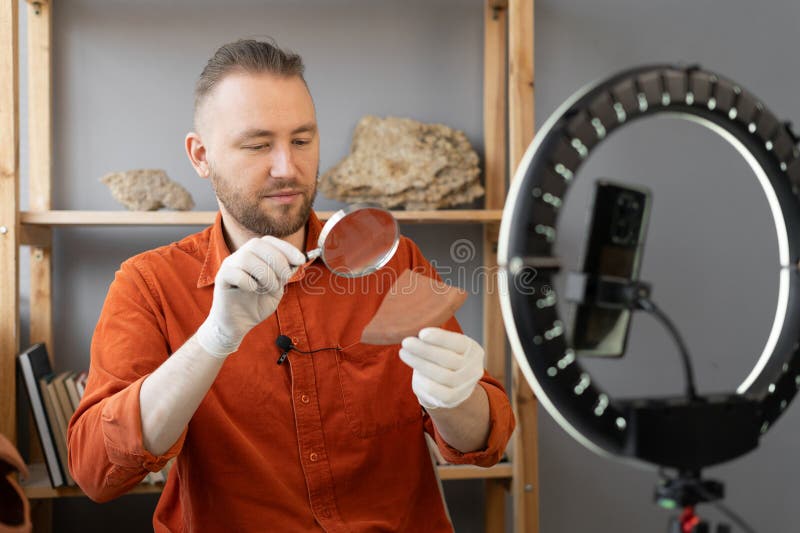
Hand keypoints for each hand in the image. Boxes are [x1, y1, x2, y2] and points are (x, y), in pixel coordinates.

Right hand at [196, 236, 305, 357]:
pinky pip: (234, 273)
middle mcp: (240, 255)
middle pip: (257, 244)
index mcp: (255, 255)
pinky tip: (252, 291)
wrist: (240, 324)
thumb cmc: (257, 304)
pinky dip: (248, 282)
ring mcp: (229, 265)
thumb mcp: (277, 287)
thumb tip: (298, 260)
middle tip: (284, 279)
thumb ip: (285, 273)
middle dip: (277, 261)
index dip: (287, 248)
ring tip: (269, 288)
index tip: (301, 260)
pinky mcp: (221, 278)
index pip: (269, 241)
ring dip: (264, 274)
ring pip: (246, 258)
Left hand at [399, 328, 484, 409]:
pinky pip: (436, 390)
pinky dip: (423, 380)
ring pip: (442, 375)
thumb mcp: (445, 345)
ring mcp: (465, 386)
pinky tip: (414, 373)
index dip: (440, 338)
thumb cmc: (443, 357)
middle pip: (448, 359)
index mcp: (473, 350)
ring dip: (419, 363)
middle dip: (424, 350)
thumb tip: (416, 333)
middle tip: (406, 342)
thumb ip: (435, 339)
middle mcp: (473, 368)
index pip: (459, 343)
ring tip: (404, 353)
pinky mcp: (454, 399)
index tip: (421, 334)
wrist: (449, 385)